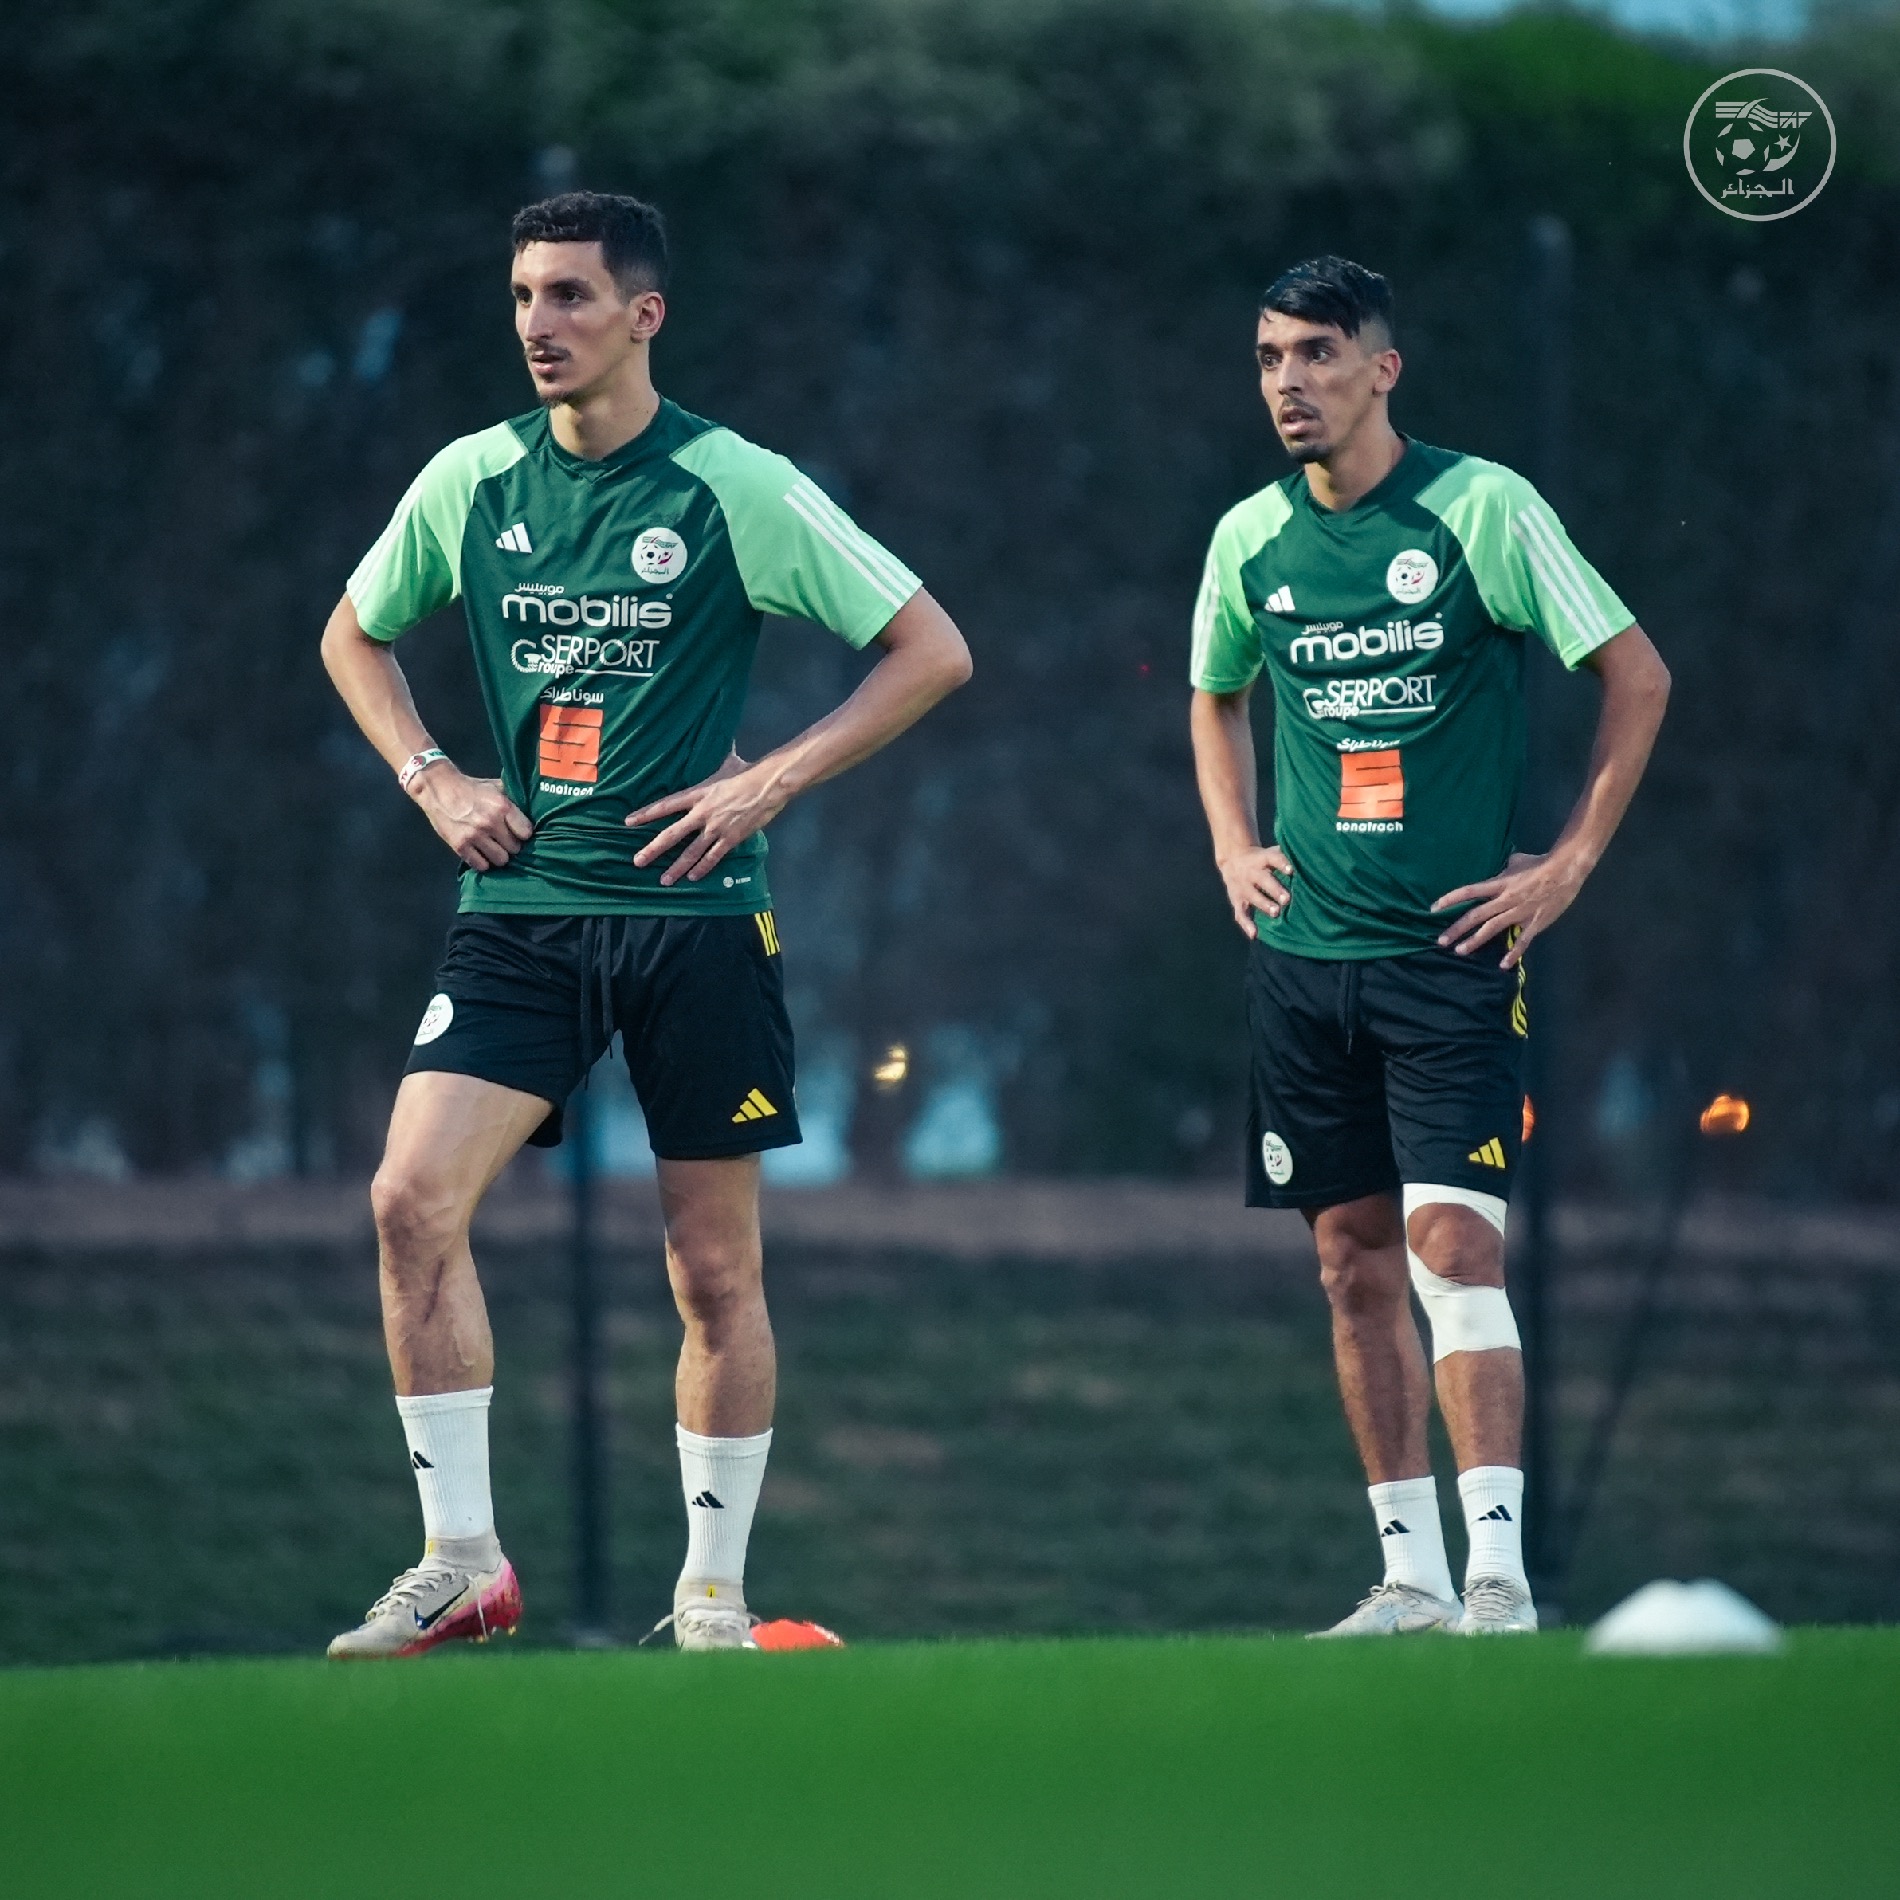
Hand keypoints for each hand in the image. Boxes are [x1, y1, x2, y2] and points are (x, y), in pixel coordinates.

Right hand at [413, 766, 532, 869]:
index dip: (523, 834)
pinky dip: (483, 862)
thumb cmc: (471, 788)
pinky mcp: (460, 845)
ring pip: (501, 860)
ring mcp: (474, 836)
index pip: (526, 833)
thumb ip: (514, 799)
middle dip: (512, 845)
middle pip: (515, 848)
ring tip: (494, 848)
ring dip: (499, 855)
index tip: (518, 832)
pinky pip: (481, 865)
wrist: (438, 788)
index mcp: (502, 806)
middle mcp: (490, 823)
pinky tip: (481, 853)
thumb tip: (535, 811)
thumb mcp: (496, 787)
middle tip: (505, 840)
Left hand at [625, 750, 787, 885]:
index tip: (628, 822)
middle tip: (637, 861)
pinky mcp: (731, 838)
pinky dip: (703, 868)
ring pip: (691, 852)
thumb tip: (723, 739)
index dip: (646, 814)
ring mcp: (716, 828)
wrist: (768, 785)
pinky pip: (713, 857)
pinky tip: (693, 877)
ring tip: (664, 880)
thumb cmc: (748, 771)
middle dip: (653, 849)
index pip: (665, 805)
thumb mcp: (729, 761)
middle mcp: (702, 813)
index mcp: (698, 794)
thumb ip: (721, 756)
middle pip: (672, 834)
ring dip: (676, 868)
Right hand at [1216, 843, 1295, 937]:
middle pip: (1264, 880)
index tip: (1291, 870)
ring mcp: (1243, 887)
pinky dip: (1246, 924)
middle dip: (1275, 890)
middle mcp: (1252, 873)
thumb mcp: (1270, 852)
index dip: (1282, 864)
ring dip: (1264, 905)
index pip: (1273, 859)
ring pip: (1253, 896)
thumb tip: (1311, 860)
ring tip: (1276, 913)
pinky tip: (1254, 935)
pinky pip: (1240, 913)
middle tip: (1287, 899)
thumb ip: (1287, 856)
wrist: (1232, 859)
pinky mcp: (1237, 900)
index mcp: (1262, 859)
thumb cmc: (1262, 859)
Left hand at [1433, 849, 1586, 967]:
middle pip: (1476, 915)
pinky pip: (1522, 941)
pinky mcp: (1534, 923)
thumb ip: (1503, 870)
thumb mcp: (1516, 862)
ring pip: (1492, 928)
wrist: (1565, 871)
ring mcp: (1519, 912)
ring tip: (1460, 951)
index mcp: (1499, 884)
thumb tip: (1498, 868)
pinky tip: (1503, 965)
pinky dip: (1513, 954)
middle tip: (1441, 941)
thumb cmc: (1539, 864)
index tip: (1433, 909)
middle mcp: (1505, 899)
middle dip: (1457, 929)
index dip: (1450, 899)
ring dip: (1475, 941)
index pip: (1469, 891)